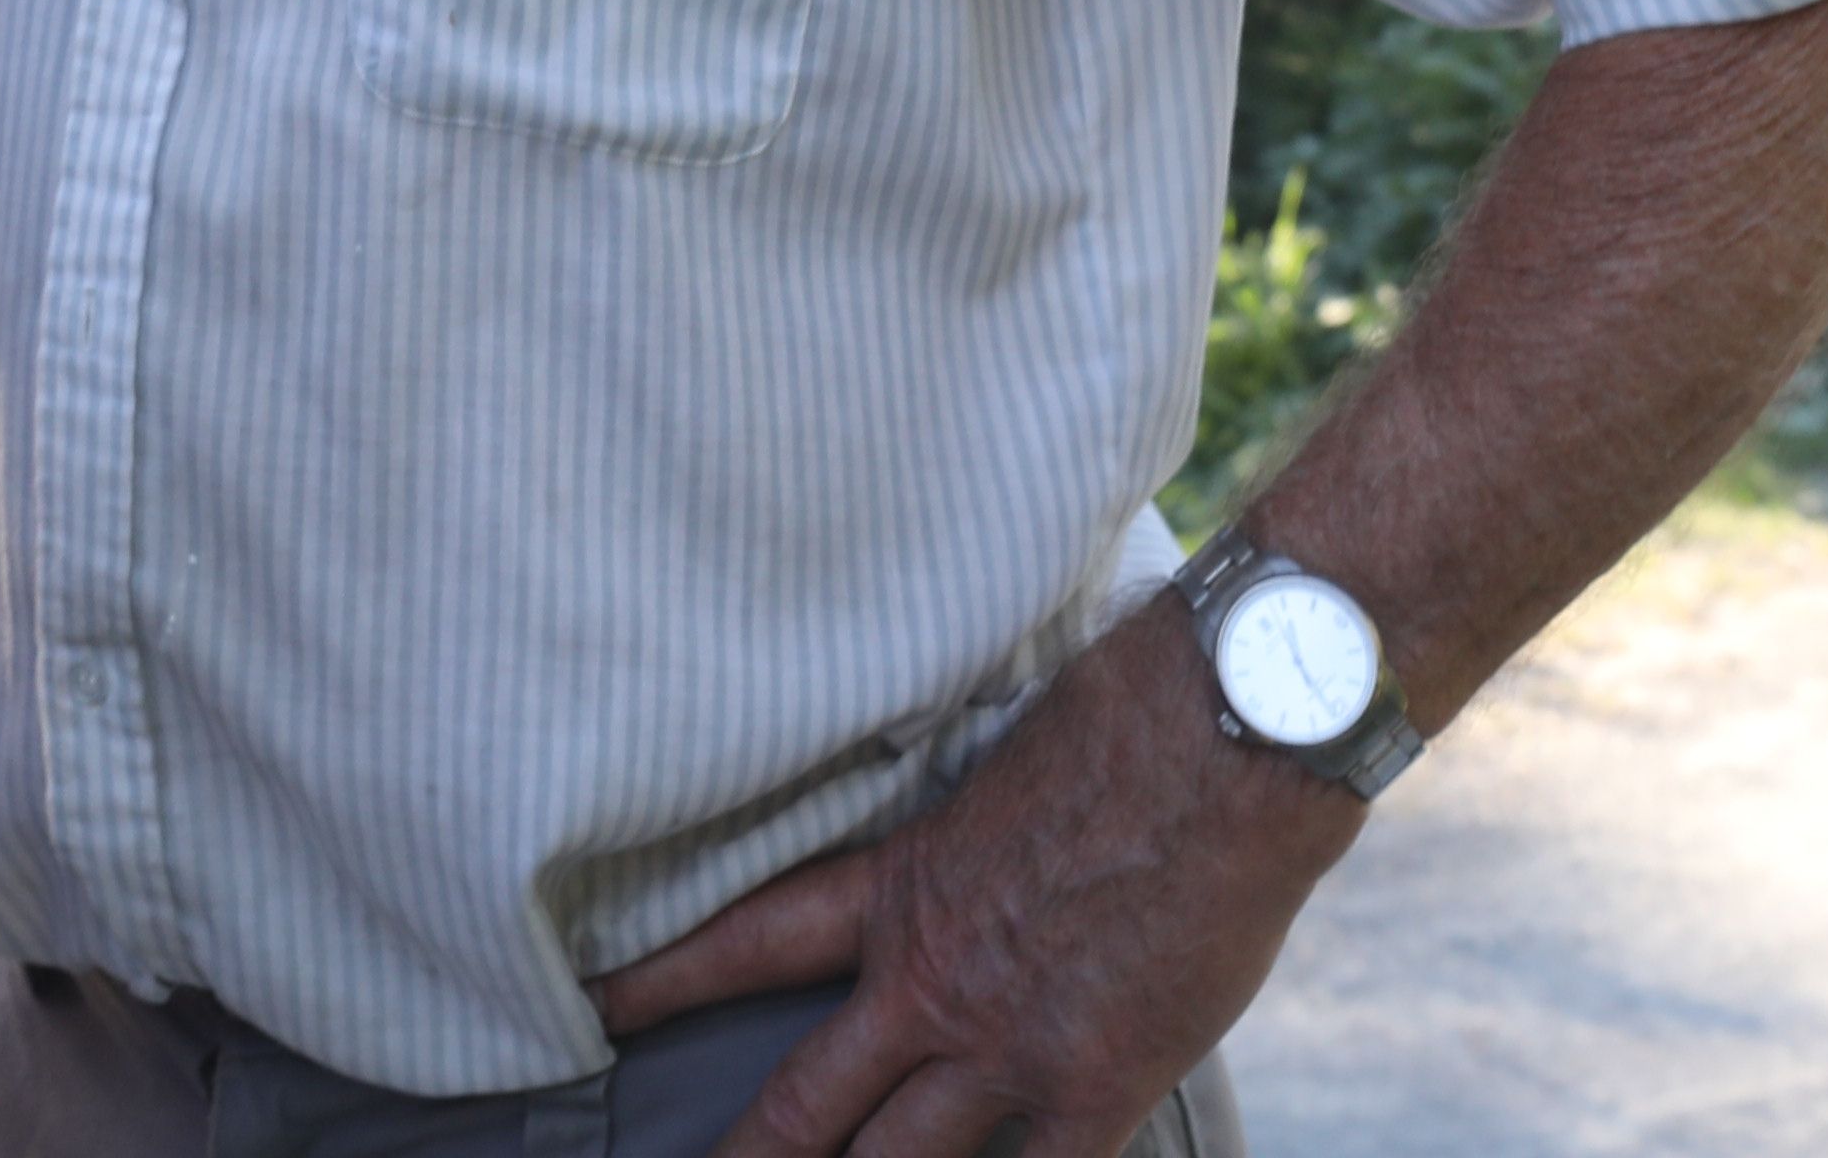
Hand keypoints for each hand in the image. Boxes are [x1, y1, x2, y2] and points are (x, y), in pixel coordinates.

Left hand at [590, 595, 1352, 1155]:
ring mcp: (1012, 1046)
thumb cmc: (1129, 715)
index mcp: (902, 886)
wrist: (1228, 732)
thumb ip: (967, 831)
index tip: (598, 1005)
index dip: (664, 980)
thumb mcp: (1001, 763)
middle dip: (746, 1156)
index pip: (748, 942)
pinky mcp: (1097, 1084)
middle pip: (805, 1103)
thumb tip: (971, 838)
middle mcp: (934, 983)